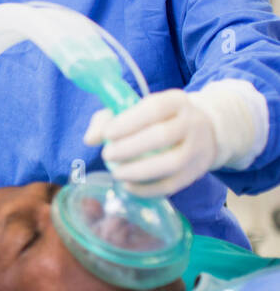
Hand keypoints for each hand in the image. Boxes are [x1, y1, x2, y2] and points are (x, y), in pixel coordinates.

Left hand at [84, 89, 217, 197]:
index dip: (129, 122)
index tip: (108, 134)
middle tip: (107, 155)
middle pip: (163, 135)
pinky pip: (173, 184)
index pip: (154, 108)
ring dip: (139, 171)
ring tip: (116, 173)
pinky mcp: (195, 172)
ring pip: (171, 162)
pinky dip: (148, 189)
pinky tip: (128, 187)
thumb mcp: (135, 110)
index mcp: (175, 101)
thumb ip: (108, 119)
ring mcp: (197, 149)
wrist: (202, 132)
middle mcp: (192, 122)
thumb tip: (89, 139)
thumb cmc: (157, 119)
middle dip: (130, 147)